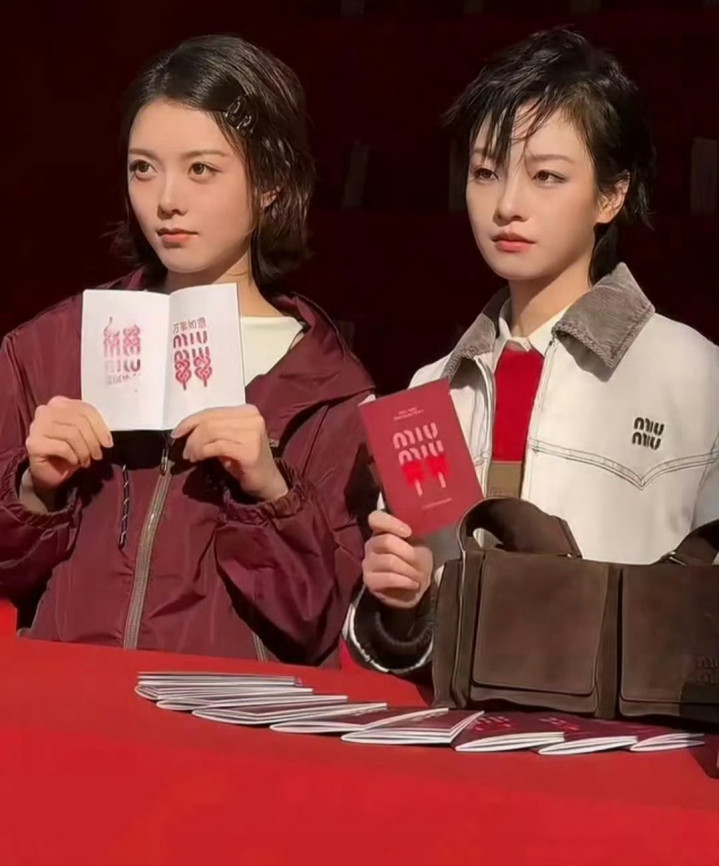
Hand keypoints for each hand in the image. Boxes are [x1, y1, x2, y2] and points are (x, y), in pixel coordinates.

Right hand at [24, 397, 112, 498]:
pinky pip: (63, 447)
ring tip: (86, 460)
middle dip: (93, 441)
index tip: (108, 443)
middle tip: (97, 455)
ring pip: (72, 434)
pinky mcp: (34, 443)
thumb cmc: (68, 452)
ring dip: (84, 451)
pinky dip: (73, 457)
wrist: (50, 472)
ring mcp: (37, 426)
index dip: (100, 427)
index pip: (85, 409)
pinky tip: (74, 462)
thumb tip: (106, 435)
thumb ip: (92, 427)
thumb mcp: (84, 435)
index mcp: (59, 403)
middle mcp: (45, 410)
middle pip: (79, 421)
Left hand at [172, 405, 287, 501]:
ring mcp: (253, 432)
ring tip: (191, 457)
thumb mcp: (229, 439)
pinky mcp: (249, 449)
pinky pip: (217, 446)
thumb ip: (213, 428)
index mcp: (248, 410)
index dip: (191, 421)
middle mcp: (252, 417)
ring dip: (195, 446)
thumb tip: (186, 428)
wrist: (267, 482)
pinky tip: (198, 459)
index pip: (212, 411)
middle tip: (185, 452)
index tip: (177, 433)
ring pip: (211, 432)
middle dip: (192, 436)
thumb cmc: (244, 461)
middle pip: (210, 421)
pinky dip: (202, 452)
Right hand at [362, 510, 432, 608]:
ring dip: (409, 569)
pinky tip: (413, 584)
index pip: (376, 518)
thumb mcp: (421, 545)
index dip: (391, 523)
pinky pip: (388, 578)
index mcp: (382, 531)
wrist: (417, 585)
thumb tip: (410, 531)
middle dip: (409, 553)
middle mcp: (371, 544)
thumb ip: (413, 534)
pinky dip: (405, 581)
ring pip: (389, 561)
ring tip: (418, 576)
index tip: (408, 532)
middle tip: (421, 563)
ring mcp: (368, 562)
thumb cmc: (418, 561)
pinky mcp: (369, 580)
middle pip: (385, 541)